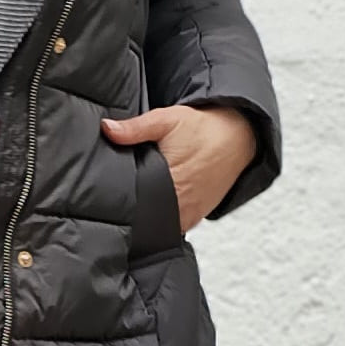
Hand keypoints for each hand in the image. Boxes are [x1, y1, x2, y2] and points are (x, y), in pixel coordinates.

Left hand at [101, 104, 256, 233]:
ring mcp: (191, 213)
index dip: (119, 204)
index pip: (136, 206)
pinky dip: (163, 218)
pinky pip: (175, 225)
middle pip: (146, 218)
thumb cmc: (203, 128)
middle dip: (132, 210)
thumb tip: (107, 129)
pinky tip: (155, 205)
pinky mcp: (197, 215)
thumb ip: (135, 128)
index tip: (106, 199)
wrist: (238, 135)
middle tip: (117, 199)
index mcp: (170, 182)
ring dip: (149, 216)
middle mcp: (182, 203)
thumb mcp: (166, 120)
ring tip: (137, 202)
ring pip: (160, 225)